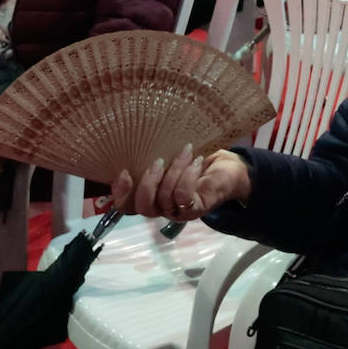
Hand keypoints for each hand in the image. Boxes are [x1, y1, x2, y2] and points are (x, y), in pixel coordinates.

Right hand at [109, 147, 251, 218]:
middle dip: (147, 183)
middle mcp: (161, 208)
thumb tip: (135, 136)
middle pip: (142, 208)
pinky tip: (195, 162)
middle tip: (158, 161)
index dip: (120, 192)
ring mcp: (179, 211)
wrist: (227, 168)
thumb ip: (152, 156)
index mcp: (150, 195)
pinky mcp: (196, 208)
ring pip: (164, 199)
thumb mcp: (169, 156)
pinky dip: (187, 176)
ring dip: (173, 171)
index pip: (126, 205)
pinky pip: (183, 196)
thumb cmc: (194, 159)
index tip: (125, 171)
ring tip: (185, 152)